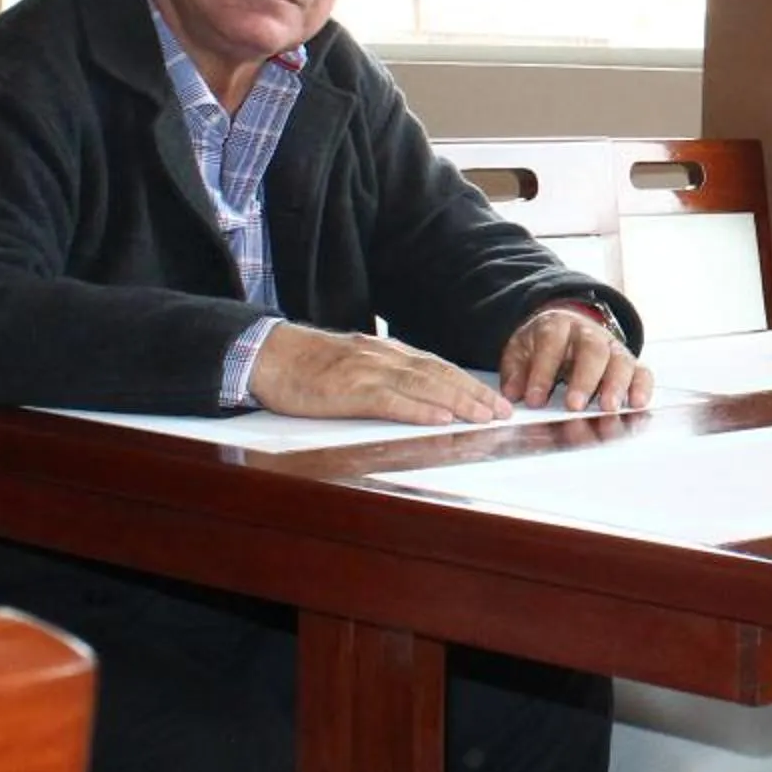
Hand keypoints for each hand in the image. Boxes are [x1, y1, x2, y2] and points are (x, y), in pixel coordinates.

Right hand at [248, 323, 512, 424]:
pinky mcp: (349, 390)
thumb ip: (382, 374)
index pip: (437, 368)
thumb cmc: (307, 364)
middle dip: (474, 395)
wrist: (268, 355)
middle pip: (439, 376)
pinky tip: (440, 419)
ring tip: (484, 417)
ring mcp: (368, 372)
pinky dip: (419, 410)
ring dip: (458, 402)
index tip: (493, 401)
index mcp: (386, 353)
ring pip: (423, 386)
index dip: (468, 384)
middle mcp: (384, 358)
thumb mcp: (353, 363)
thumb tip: (412, 393)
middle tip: (503, 413)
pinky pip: (391, 400)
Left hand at [499, 305, 653, 413]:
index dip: (542, 371)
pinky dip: (642, 386)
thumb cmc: (542, 344)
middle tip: (575, 405)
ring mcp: (612, 346)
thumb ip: (515, 371)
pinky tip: (637, 403)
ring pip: (619, 359)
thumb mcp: (521, 350)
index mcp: (557, 325)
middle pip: (591, 349)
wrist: (567, 328)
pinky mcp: (629, 361)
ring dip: (616, 384)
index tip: (534, 400)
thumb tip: (513, 394)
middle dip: (584, 378)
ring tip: (609, 407)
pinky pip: (641, 370)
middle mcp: (588, 332)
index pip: (551, 343)